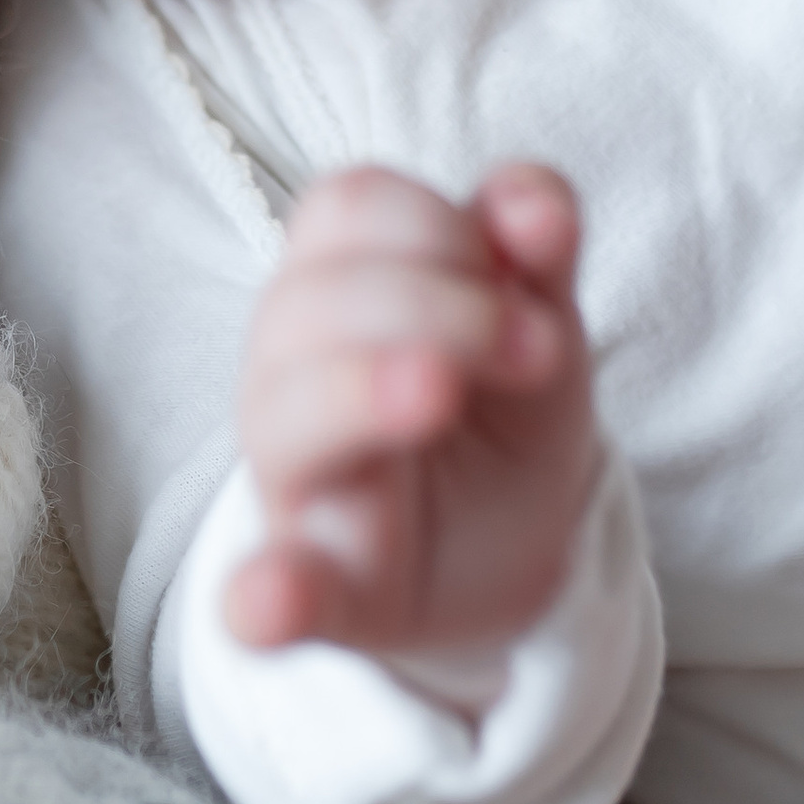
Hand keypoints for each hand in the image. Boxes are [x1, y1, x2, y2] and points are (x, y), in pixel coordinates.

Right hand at [225, 161, 596, 657]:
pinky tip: (271, 601)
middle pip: (308, 300)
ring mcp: (297, 482)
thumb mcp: (537, 329)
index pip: (348, 211)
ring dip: (362, 389)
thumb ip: (536, 259)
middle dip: (430, 303)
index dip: (436, 225)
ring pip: (282, 411)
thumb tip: (537, 202)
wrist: (501, 562)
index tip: (530, 279)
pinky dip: (266, 595)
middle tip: (533, 348)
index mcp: (345, 289)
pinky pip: (268, 589)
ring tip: (440, 394)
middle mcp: (296, 371)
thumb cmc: (497, 420)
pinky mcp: (317, 589)